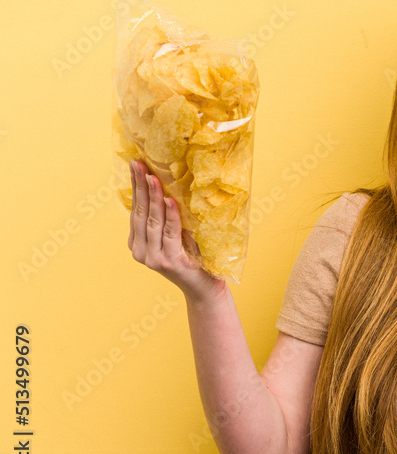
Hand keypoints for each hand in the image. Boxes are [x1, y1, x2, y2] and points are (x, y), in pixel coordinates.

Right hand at [127, 159, 227, 302]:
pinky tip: (169, 199)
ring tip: (153, 176)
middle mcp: (141, 251)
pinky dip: (171, 215)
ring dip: (152, 197)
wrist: (205, 289)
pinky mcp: (169, 261)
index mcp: (139, 243)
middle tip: (139, 163)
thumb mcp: (178, 237)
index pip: (136, 210)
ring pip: (153, 221)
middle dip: (139, 186)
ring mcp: (154, 257)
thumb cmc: (194, 260)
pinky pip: (170, 233)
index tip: (135, 165)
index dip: (135, 187)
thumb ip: (169, 220)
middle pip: (140, 213)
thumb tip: (172, 187)